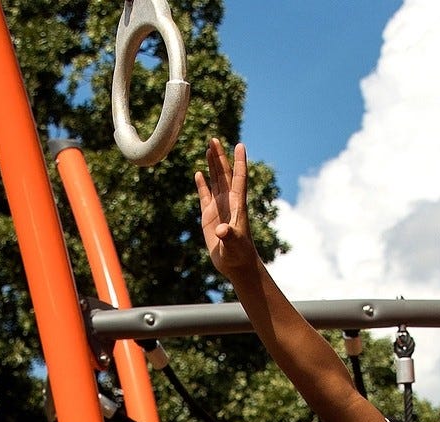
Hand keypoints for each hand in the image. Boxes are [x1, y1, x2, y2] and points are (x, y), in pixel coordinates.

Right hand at [197, 138, 260, 279]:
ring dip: (212, 164)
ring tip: (209, 148)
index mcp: (237, 205)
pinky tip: (199, 173)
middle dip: (220, 156)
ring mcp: (219, 207)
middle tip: (214, 139)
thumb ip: (229, 236)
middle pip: (224, 174)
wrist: (236, 264)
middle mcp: (229, 202)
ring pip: (215, 180)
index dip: (239, 162)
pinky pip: (205, 195)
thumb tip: (221, 230)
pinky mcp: (210, 216)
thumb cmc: (239, 255)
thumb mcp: (234, 245)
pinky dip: (202, 184)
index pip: (239, 179)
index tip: (240, 145)